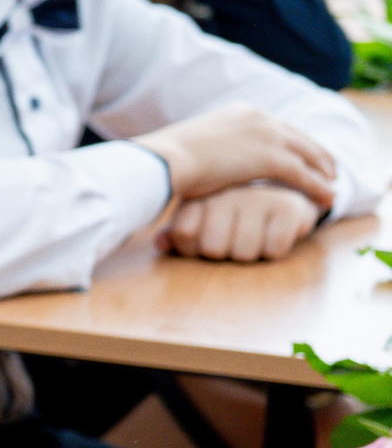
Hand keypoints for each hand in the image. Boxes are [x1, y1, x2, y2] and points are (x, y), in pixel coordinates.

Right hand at [132, 103, 336, 207]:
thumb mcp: (196, 143)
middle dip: (317, 154)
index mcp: (241, 111)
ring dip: (324, 170)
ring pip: (308, 154)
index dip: (294, 142)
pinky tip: (327, 198)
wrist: (167, 160)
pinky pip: (305, 175)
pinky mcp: (272, 158)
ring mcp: (268, 135)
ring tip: (331, 184)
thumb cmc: (171, 158)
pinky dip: (318, 187)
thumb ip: (214, 147)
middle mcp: (259, 117)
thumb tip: (210, 160)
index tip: (303, 154)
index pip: (278, 126)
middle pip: (300, 137)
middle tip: (328, 170)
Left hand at [163, 185, 321, 261]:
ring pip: (244, 252)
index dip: (191, 248)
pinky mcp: (287, 207)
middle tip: (233, 239)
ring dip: (250, 254)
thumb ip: (178, 233)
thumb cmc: (235, 214)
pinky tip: (274, 232)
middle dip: (224, 254)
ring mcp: (258, 198)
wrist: (287, 193)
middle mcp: (226, 193)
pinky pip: (273, 249)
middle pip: (213, 248)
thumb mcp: (202, 219)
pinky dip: (274, 251)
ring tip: (255, 235)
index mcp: (200, 195)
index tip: (201, 241)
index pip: (182, 232)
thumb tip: (160, 243)